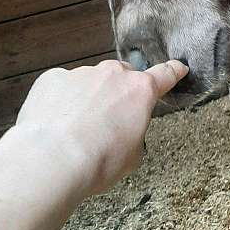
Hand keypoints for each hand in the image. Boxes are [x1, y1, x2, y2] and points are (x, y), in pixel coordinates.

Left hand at [14, 59, 187, 198]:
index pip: (164, 75)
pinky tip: (55, 124)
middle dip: (118, 94)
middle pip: (122, 77)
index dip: (172, 72)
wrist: (52, 161)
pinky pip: (62, 86)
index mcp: (140, 92)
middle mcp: (113, 75)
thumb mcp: (131, 156)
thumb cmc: (97, 162)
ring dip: (88, 99)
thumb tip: (123, 131)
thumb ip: (134, 133)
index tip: (177, 67)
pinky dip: (60, 101)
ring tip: (74, 130)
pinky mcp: (53, 78)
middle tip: (107, 121)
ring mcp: (82, 74)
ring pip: (90, 82)